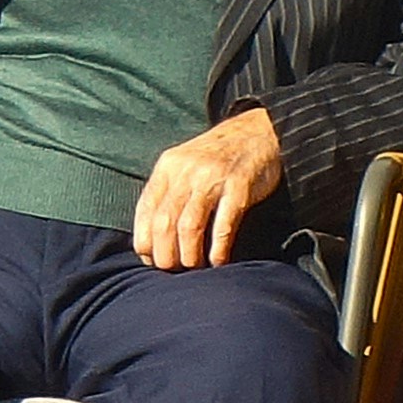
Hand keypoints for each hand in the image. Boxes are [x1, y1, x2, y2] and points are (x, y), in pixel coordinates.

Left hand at [131, 108, 289, 270]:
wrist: (257, 132)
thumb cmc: (216, 158)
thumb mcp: (183, 165)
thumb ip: (166, 195)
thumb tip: (151, 241)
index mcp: (167, 167)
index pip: (145, 212)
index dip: (145, 242)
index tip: (151, 260)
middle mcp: (186, 171)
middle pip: (164, 223)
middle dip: (165, 255)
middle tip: (173, 271)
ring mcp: (212, 178)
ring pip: (189, 226)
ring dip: (189, 256)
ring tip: (194, 269)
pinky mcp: (239, 187)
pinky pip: (223, 225)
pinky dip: (218, 248)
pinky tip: (218, 262)